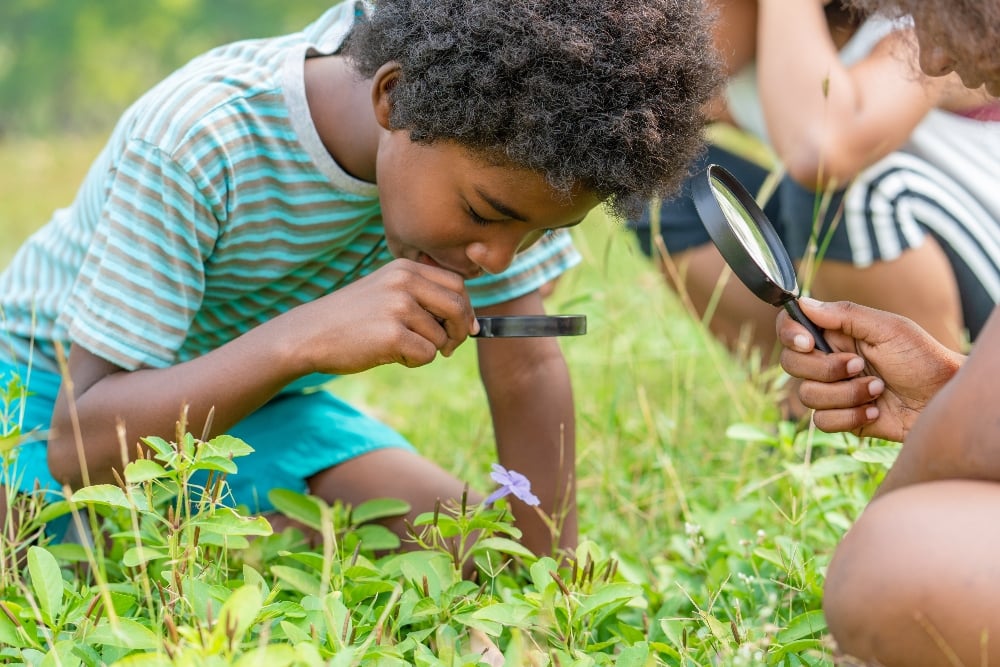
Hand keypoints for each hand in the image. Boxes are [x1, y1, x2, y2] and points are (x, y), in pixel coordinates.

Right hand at [281, 258, 478, 374]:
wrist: (308, 334)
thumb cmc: (350, 318)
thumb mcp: (386, 291)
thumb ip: (423, 297)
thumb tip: (471, 323)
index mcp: (405, 268)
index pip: (458, 284)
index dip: (465, 309)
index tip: (462, 327)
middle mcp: (405, 282)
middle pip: (459, 308)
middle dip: (459, 332)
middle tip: (447, 348)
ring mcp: (398, 307)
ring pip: (442, 337)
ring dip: (427, 350)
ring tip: (398, 347)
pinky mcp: (393, 335)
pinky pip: (427, 355)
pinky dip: (414, 362)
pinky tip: (391, 355)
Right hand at [776, 298, 963, 440]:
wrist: (943, 399)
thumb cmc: (922, 358)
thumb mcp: (889, 328)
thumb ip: (845, 314)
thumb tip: (803, 302)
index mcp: (835, 334)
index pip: (790, 328)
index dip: (790, 335)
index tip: (808, 342)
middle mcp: (828, 361)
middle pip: (791, 365)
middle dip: (826, 369)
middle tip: (860, 364)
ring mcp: (832, 390)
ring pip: (807, 395)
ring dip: (846, 394)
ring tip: (878, 388)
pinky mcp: (841, 417)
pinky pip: (822, 421)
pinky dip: (851, 416)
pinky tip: (876, 410)